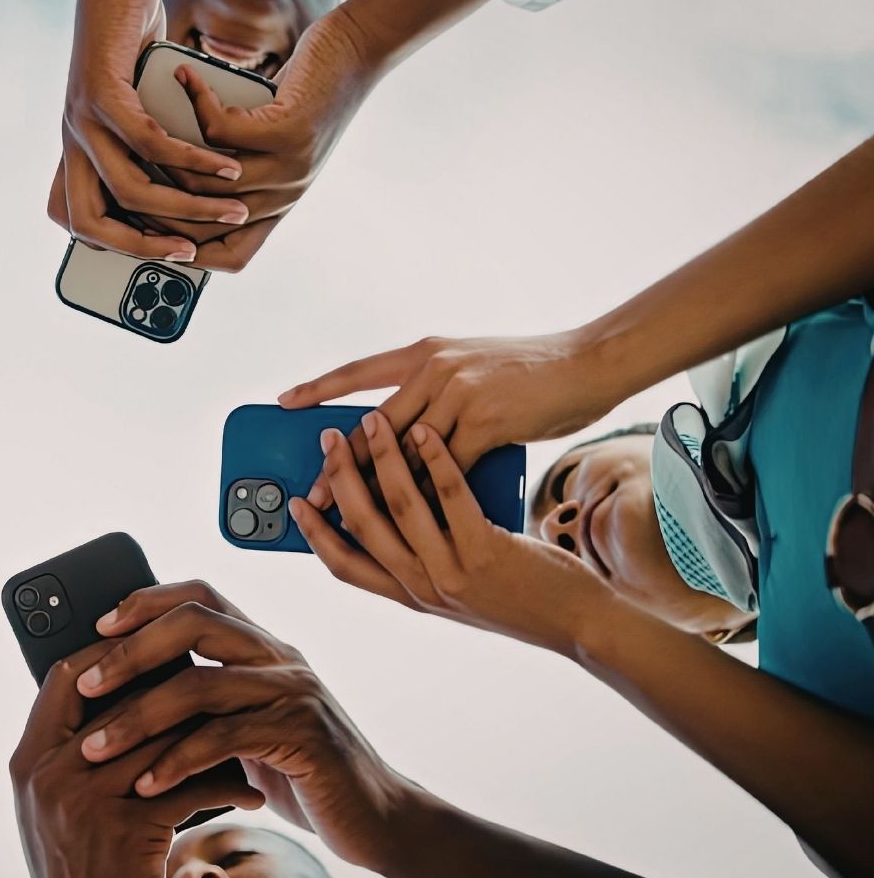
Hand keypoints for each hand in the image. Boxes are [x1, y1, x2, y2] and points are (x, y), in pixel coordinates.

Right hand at [10, 642, 255, 877]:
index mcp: (28, 762)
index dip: (114, 653)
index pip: (67, 675)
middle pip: (121, 698)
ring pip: (161, 738)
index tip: (157, 649)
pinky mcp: (125, 832)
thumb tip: (127, 698)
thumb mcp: (60, 812)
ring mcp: (84, 801)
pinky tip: (248, 791)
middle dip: (176, 691)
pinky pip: (188, 786)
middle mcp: (48, 774)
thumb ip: (77, 756)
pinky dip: (226, 785)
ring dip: (212, 736)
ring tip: (246, 736)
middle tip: (221, 686)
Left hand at [52, 0, 246, 265]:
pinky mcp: (102, 93)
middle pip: (89, 223)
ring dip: (185, 207)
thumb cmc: (131, 43)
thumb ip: (144, 145)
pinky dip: (192, 159)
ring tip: (231, 207)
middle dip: (143, 247)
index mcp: (76, 151)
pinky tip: (224, 164)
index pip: (77, 221)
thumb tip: (180, 189)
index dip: (113, 246)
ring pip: (129, 189)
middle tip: (191, 254)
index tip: (159, 253)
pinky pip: (149, 143)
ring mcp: (82, 119)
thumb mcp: (135, 106)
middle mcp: (71, 142)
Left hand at [74, 580, 421, 872]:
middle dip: (130, 650)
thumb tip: (124, 689)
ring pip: (200, 683)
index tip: (97, 625)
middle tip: (85, 685)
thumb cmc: (297, 772)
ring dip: (138, 716)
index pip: (199, 595)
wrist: (375, 819)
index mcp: (261, 646)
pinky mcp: (303, 736)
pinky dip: (177, 762)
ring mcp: (293, 693)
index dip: (145, 602)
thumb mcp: (244, 725)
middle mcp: (279, 657)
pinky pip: (224, 738)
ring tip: (96, 749)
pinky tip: (146, 785)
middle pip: (193, 621)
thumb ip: (203, 702)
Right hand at [164, 5, 388, 271]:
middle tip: (125, 169)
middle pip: (206, 219)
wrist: (359, 51)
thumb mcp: (271, 140)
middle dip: (158, 200)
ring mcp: (289, 169)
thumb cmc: (309, 91)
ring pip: (206, 178)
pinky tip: (186, 77)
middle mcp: (285, 196)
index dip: (184, 251)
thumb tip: (175, 172)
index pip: (230, 257)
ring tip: (147, 122)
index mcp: (279, 205)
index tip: (146, 229)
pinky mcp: (288, 132)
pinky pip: (220, 131)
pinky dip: (195, 102)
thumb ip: (235, 164)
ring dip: (169, 147)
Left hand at [281, 331, 614, 506]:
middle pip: (372, 424)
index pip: (359, 370)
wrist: (592, 363)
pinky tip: (409, 523)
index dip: (320, 387)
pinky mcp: (484, 424)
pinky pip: (444, 471)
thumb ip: (434, 393)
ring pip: (401, 453)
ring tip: (346, 515)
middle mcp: (433, 369)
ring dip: (372, 489)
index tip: (285, 401)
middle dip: (338, 463)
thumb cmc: (533, 373)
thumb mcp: (471, 368)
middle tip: (310, 491)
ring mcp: (457, 395)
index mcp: (424, 353)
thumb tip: (402, 431)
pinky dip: (426, 499)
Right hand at [295, 412, 632, 656]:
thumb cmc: (525, 596)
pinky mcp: (485, 553)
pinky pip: (450, 497)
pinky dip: (433, 459)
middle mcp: (423, 588)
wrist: (582, 624)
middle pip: (361, 528)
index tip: (295, 502)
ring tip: (371, 420)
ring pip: (398, 507)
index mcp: (411, 596)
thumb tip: (400, 508)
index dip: (314, 533)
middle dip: (339, 478)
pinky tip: (426, 431)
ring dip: (380, 457)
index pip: (344, 566)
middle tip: (327, 441)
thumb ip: (429, 557)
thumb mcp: (462, 586)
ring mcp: (452, 573)